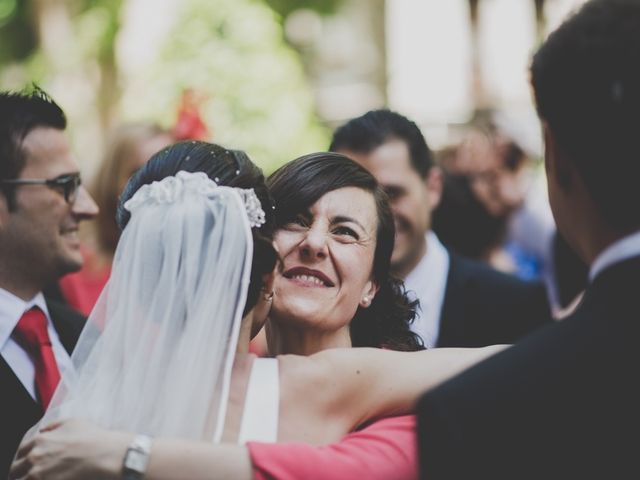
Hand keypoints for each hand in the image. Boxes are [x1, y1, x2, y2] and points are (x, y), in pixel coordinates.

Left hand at [9, 418, 132, 479]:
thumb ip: (53, 425)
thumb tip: (43, 430)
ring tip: (40, 477)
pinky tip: (48, 479)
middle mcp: (35, 457)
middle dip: (21, 471)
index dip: (24, 456)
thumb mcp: (72, 422)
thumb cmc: (91, 437)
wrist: (104, 454)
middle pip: (15, 469)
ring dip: (28, 478)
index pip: (20, 452)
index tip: (28, 461)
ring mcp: (40, 474)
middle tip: (31, 472)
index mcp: (39, 440)